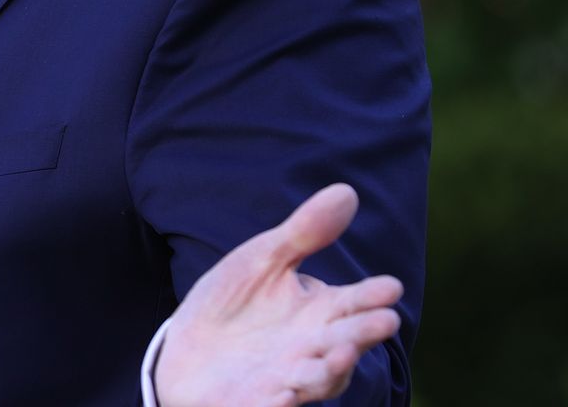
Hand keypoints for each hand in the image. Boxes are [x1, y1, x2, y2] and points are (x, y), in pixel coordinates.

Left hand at [155, 183, 403, 406]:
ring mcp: (285, 380)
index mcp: (319, 314)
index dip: (372, 297)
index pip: (354, 304)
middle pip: (344, 343)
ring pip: (316, 380)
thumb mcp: (263, 261)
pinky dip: (275, 406)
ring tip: (338, 355)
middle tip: (385, 321)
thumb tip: (348, 190)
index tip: (390, 286)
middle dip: (362, 334)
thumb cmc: (234, 303)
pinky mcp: (253, 403)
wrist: (186, 350)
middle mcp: (311, 350)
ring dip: (328, 371)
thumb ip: (304, 234)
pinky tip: (280, 399)